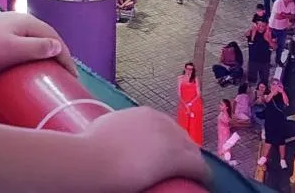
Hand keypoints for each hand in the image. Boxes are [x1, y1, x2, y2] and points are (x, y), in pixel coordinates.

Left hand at [0, 11, 76, 76]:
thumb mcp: (11, 51)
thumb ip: (35, 48)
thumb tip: (57, 47)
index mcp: (25, 22)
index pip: (54, 39)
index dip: (66, 57)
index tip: (73, 77)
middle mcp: (19, 20)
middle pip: (46, 37)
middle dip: (58, 54)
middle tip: (66, 75)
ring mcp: (8, 26)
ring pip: (34, 40)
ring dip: (45, 54)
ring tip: (51, 71)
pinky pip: (23, 43)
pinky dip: (33, 53)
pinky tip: (29, 64)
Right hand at [83, 108, 209, 191]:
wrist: (93, 160)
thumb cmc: (91, 147)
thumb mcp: (104, 128)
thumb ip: (115, 130)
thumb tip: (111, 138)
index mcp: (144, 114)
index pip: (166, 127)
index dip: (168, 142)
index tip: (163, 155)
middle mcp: (161, 121)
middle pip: (182, 137)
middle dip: (182, 151)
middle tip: (177, 168)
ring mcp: (171, 139)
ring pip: (192, 151)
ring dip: (192, 162)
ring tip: (190, 176)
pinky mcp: (178, 158)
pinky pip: (198, 167)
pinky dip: (201, 174)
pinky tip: (203, 181)